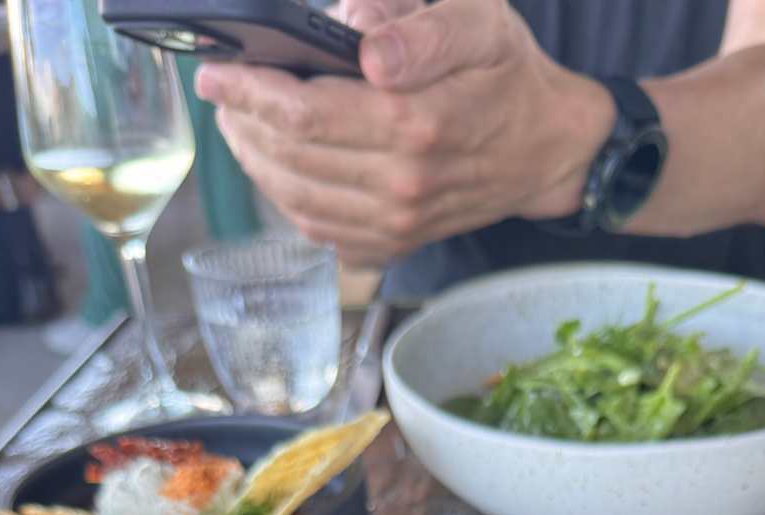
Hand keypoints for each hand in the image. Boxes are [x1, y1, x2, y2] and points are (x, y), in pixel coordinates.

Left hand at [196, 0, 613, 267]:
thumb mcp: (480, 22)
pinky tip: (274, 168)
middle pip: (292, 156)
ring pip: (297, 198)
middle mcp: (402, 183)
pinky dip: (285, 199)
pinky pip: (321, 230)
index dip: (251, 92)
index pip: (307, 112)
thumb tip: (359, 36)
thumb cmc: (507, 75)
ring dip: (256, 163)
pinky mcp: (394, 242)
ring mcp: (397, 221)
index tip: (216, 72)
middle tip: (219, 94)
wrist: (548, 149)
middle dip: (243, 123)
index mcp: (416, 124)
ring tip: (237, 127)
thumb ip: (420, 27)